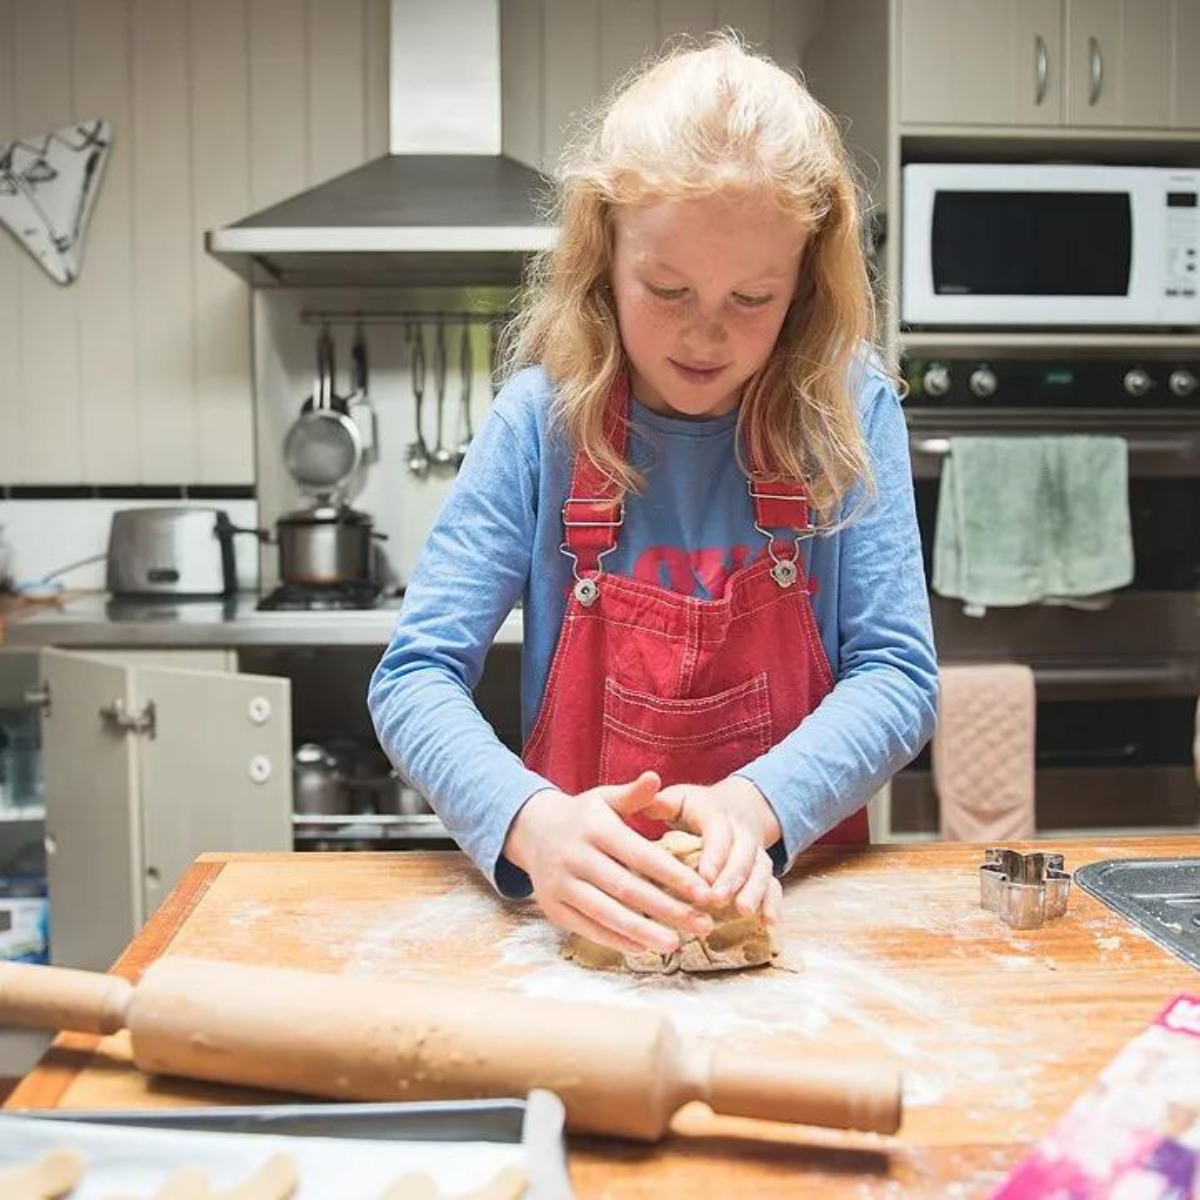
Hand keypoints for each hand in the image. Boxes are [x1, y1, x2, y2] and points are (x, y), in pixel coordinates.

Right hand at [503, 771, 717, 955]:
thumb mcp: (604, 798)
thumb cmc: (583, 816)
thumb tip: (655, 778)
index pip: (640, 855)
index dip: (673, 875)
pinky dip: (615, 939)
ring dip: (643, 932)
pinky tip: (642, 948)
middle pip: (627, 888)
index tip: (704, 892)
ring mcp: (560, 884)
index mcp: (594, 827)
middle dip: (667, 909)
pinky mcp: (552, 907)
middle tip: (703, 924)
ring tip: (675, 945)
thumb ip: (633, 794)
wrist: (532, 831)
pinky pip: (586, 928)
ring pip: (606, 913)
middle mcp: (574, 856)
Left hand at [651, 778, 783, 925]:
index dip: (714, 855)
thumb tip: (644, 798)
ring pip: (762, 869)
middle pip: (743, 853)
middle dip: (733, 877)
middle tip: (718, 900)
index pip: (718, 833)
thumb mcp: (679, 799)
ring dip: (755, 890)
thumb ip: (661, 802)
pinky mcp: (763, 869)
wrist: (737, 805)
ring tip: (744, 911)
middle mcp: (741, 832)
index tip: (704, 876)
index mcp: (716, 815)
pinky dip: (774, 902)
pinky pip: (774, 884)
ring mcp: (756, 851)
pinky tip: (770, 923)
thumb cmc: (696, 808)